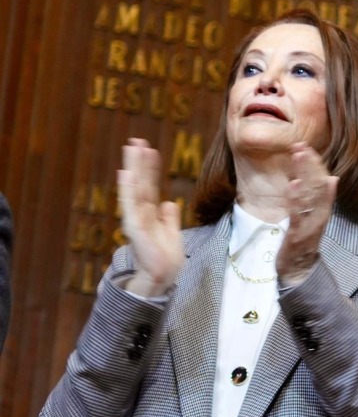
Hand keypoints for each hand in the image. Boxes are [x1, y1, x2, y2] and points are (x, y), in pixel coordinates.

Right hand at [115, 138, 187, 297]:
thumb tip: (169, 202)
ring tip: (132, 148)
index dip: (150, 168)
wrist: (162, 276)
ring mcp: (135, 218)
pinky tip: (126, 173)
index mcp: (150, 213)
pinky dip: (127, 189)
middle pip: (140, 182)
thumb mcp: (171, 233)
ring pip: (134, 188)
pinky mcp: (133, 227)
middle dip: (139, 162)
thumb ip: (169, 217)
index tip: (150, 149)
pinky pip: (130, 204)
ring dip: (133, 168)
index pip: (150, 186)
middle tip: (136, 140)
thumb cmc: (166, 257)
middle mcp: (140, 213)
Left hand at [274, 143, 337, 283]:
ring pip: (311, 195)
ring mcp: (311, 225)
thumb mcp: (309, 219)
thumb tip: (331, 178)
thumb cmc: (302, 244)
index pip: (320, 182)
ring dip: (306, 174)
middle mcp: (319, 215)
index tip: (306, 146)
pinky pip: (299, 215)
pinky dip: (298, 199)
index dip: (314, 164)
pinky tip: (294, 185)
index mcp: (321, 210)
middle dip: (310, 164)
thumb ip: (317, 200)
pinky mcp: (299, 236)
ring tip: (299, 156)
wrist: (299, 273)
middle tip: (301, 145)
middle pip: (318, 185)